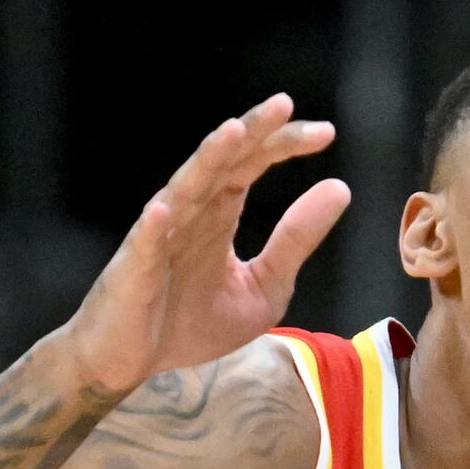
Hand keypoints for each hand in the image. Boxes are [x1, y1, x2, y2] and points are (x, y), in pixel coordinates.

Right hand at [58, 98, 345, 398]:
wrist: (129, 363)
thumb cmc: (189, 324)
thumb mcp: (263, 288)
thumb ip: (296, 241)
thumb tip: (340, 188)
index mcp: (219, 212)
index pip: (252, 163)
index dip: (284, 144)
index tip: (326, 133)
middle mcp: (188, 212)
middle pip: (221, 161)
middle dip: (250, 132)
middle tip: (283, 104)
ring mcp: (158, 237)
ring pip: (184, 188)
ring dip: (206, 161)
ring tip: (232, 133)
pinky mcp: (134, 271)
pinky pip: (143, 245)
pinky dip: (152, 227)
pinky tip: (164, 211)